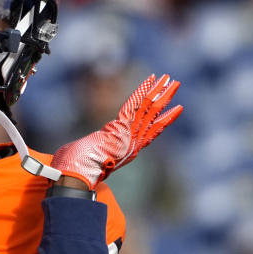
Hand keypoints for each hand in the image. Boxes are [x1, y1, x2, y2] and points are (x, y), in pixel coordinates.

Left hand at [51, 74, 182, 188]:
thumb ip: (95, 149)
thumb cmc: (76, 168)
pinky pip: (133, 105)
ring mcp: (128, 134)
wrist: (76, 175)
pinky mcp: (120, 127)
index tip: (176, 109)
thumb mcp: (91, 155)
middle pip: (154, 115)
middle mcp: (132, 141)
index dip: (163, 118)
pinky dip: (143, 90)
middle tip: (176, 84)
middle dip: (165, 99)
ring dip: (160, 91)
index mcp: (128, 148)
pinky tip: (152, 79)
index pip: (151, 130)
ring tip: (172, 80)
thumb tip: (85, 148)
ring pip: (149, 108)